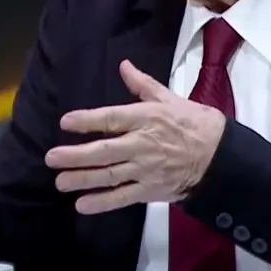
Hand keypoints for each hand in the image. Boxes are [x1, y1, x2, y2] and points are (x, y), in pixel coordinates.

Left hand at [46, 59, 224, 213]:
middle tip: (51, 158)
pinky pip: (123, 197)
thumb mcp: (169, 98)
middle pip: (105, 150)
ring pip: (110, 175)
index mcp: (147, 118)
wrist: (219, 155)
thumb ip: (143, 85)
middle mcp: (143, 144)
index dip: (88, 120)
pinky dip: (103, 202)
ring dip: (83, 178)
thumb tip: (124, 66)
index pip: (112, 118)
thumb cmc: (193, 122)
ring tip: (60, 181)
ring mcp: (146, 169)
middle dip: (76, 155)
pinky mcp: (151, 190)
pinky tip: (82, 204)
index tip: (66, 122)